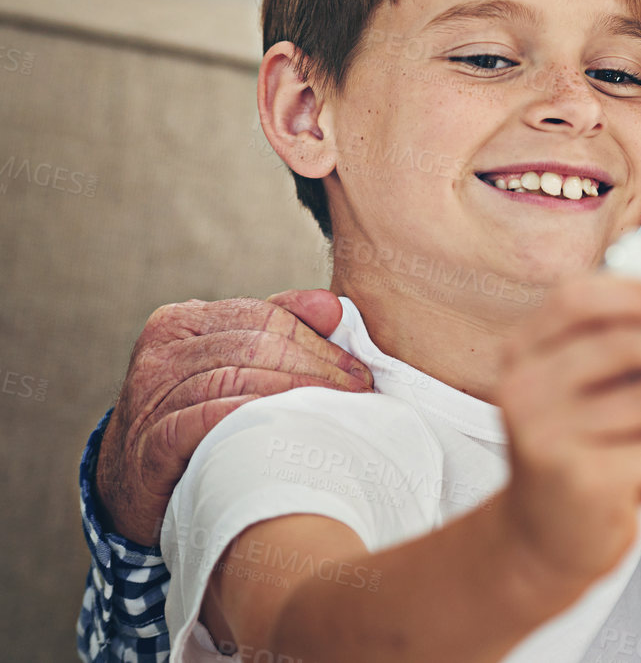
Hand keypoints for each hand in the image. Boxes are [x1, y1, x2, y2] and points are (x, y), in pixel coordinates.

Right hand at [95, 290, 373, 544]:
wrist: (132, 484)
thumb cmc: (196, 417)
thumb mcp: (232, 364)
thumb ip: (279, 328)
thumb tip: (332, 306)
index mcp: (184, 321)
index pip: (265, 316)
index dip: (319, 341)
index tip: (359, 368)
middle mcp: (162, 350)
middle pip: (256, 345)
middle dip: (316, 366)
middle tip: (358, 391)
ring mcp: (149, 394)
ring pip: (236, 378)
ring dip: (295, 393)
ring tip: (335, 411)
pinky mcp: (149, 441)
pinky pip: (207, 418)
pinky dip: (252, 417)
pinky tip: (288, 426)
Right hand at [491, 275, 640, 594]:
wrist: (541, 541)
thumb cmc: (582, 451)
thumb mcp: (582, 397)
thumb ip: (620, 360)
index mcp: (524, 352)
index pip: (575, 300)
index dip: (632, 294)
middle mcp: (525, 389)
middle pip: (622, 347)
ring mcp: (547, 436)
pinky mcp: (578, 481)